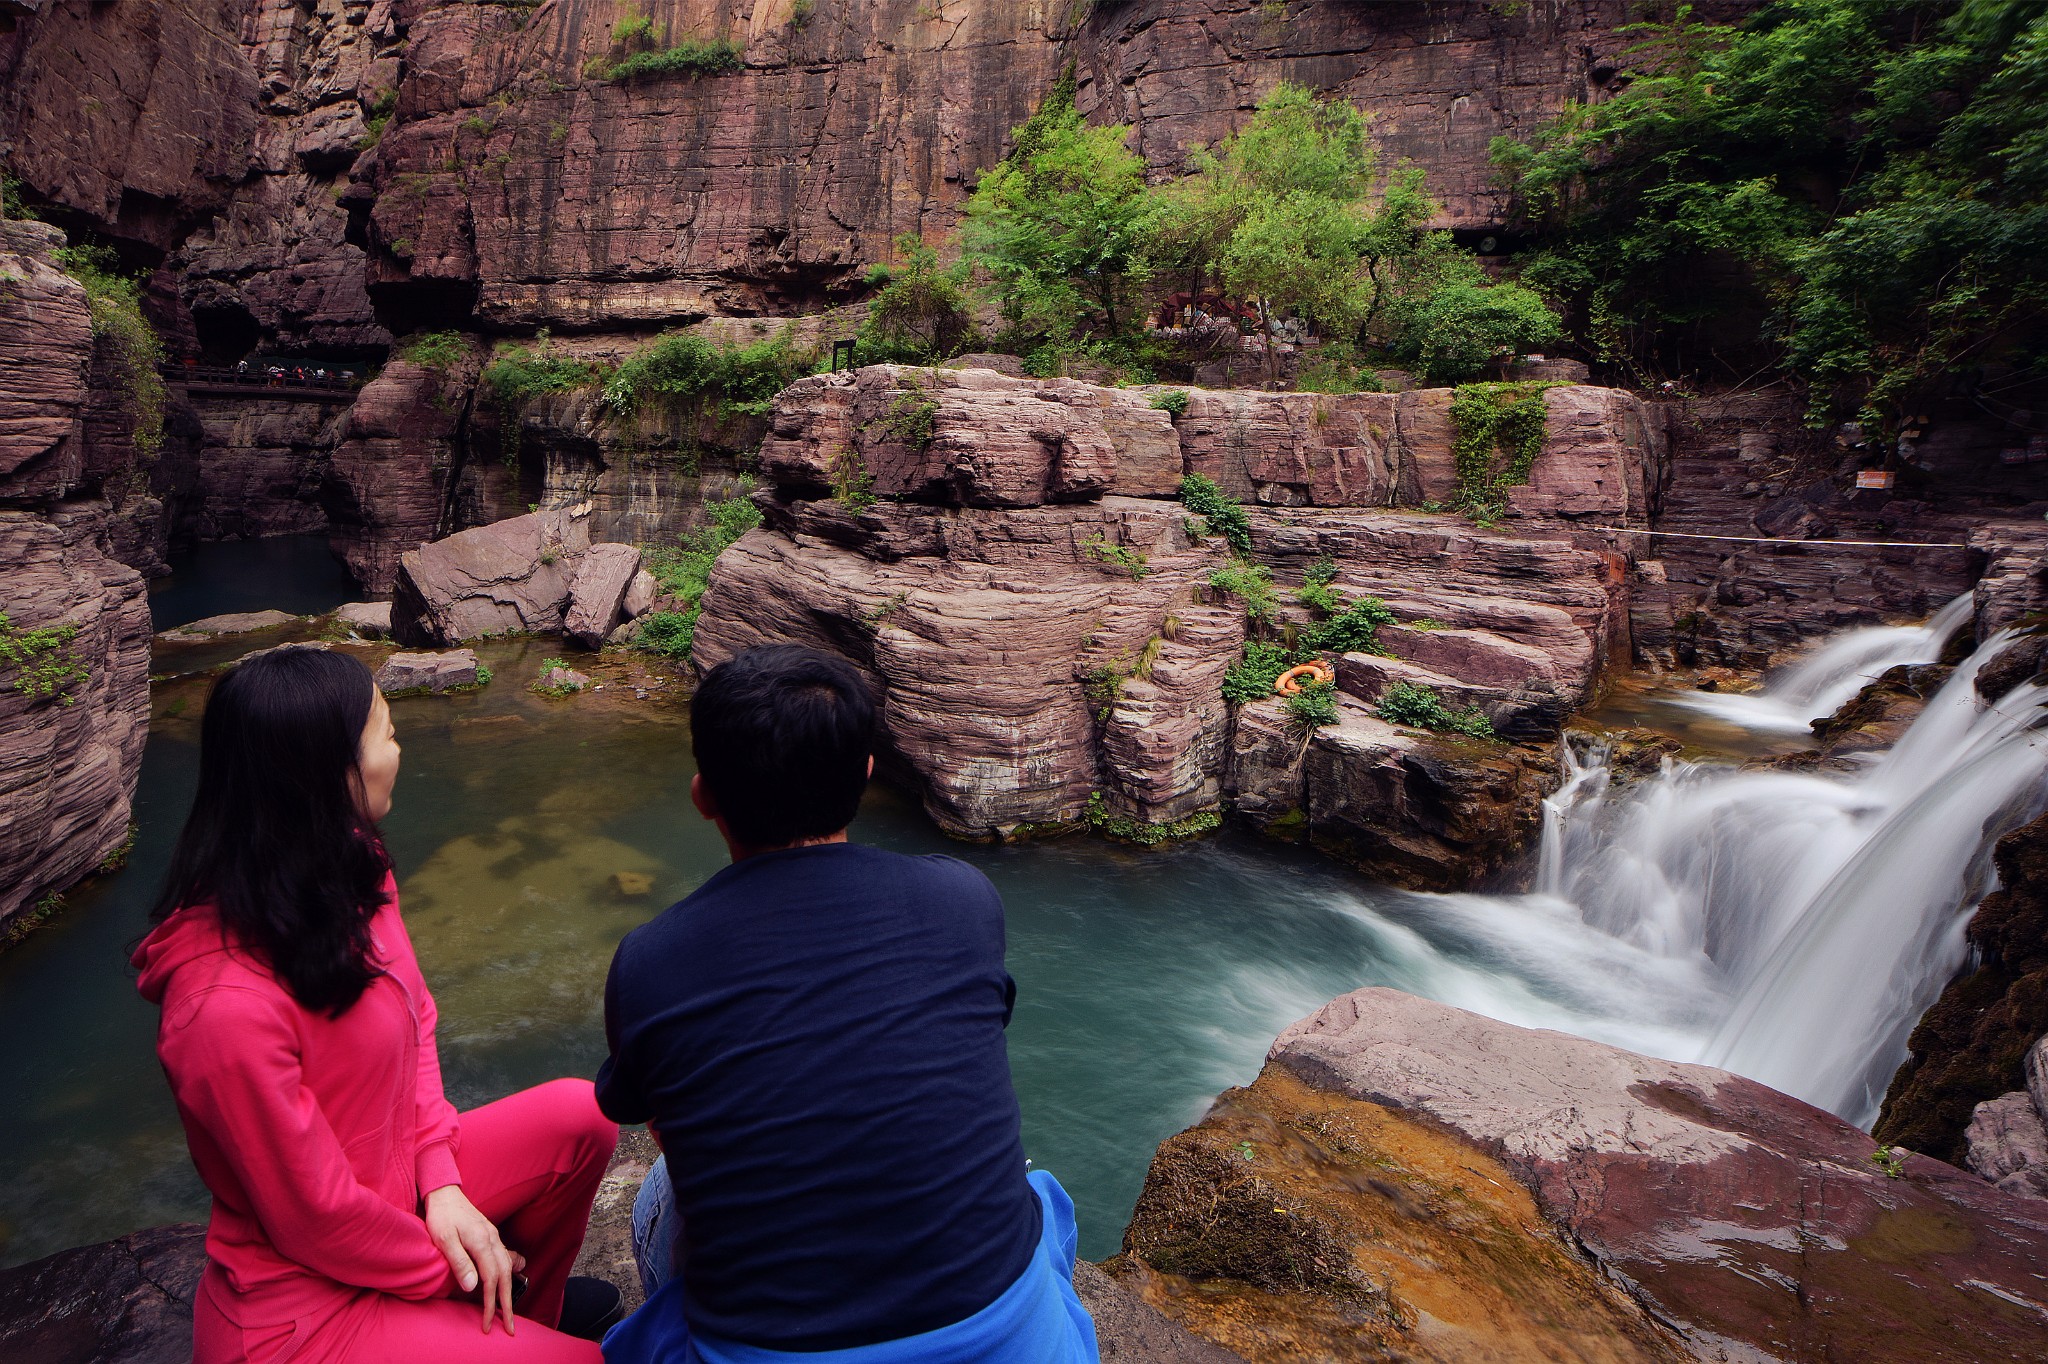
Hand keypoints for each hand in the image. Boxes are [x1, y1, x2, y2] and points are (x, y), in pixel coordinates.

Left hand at [424, 1185, 526, 1334]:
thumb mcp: (444, 1239)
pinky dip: (507, 1276)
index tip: (486, 1323)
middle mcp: (493, 1240)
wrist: (445, 1193)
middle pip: (506, 1277)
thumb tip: (473, 1287)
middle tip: (508, 1327)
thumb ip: (459, 1262)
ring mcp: (494, 1237)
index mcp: (483, 1243)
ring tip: (507, 1310)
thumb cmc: (441, 1216)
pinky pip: (504, 1259)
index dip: (489, 1304)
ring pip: (508, 1268)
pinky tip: (504, 1283)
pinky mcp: (491, 1236)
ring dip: (509, 1291)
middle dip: (507, 1304)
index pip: (492, 1280)